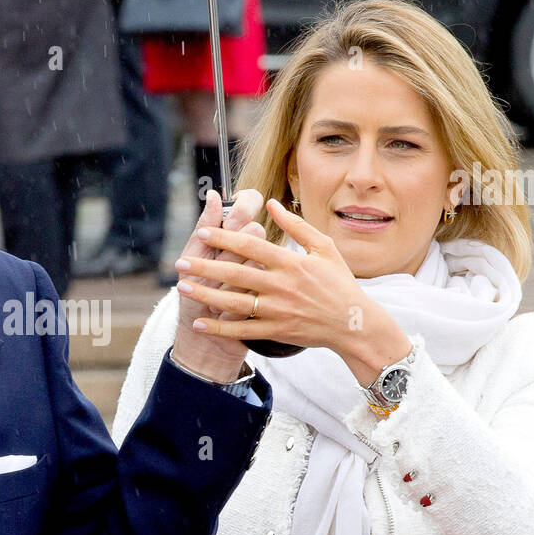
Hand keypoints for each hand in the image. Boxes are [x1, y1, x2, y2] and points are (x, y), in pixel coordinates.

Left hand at [175, 198, 411, 382]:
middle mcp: (282, 286)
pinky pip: (243, 330)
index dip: (224, 238)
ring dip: (206, 295)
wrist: (354, 323)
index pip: (251, 246)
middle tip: (179, 262)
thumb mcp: (323, 247)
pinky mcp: (277, 331)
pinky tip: (199, 323)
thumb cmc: (340, 282)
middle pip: (236, 273)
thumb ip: (295, 226)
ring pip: (234, 302)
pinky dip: (220, 328)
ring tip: (182, 288)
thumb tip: (271, 203)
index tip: (202, 232)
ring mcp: (279, 311)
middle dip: (205, 267)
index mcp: (291, 262)